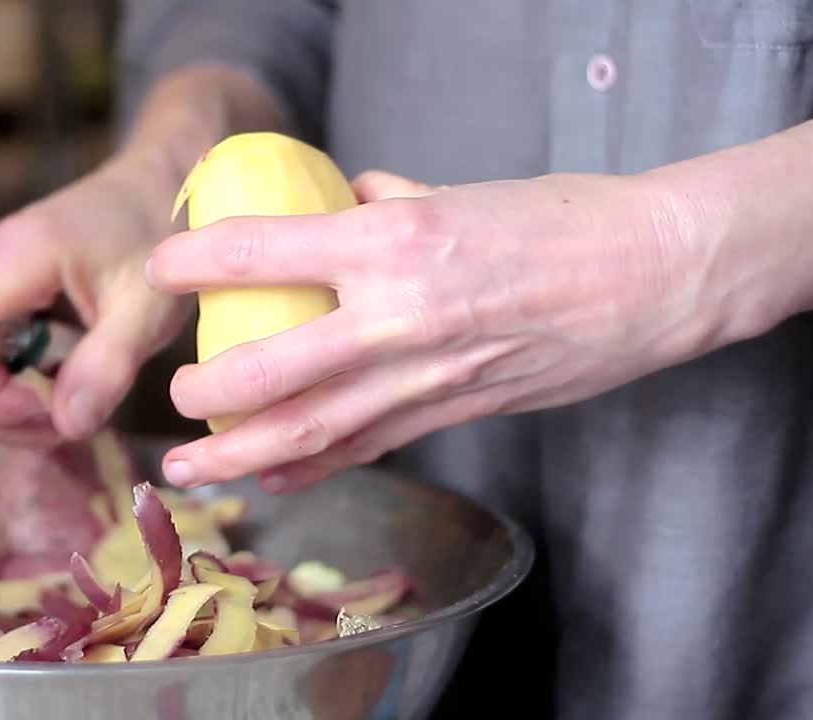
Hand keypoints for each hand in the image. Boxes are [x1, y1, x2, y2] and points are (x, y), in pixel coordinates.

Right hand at [0, 155, 191, 445]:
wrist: (157, 190)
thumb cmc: (157, 237)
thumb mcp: (149, 307)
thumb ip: (108, 365)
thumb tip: (69, 423)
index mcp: (11, 260)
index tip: (55, 408)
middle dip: (6, 413)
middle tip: (78, 416)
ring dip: (16, 407)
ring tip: (81, 398)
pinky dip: (22, 388)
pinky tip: (72, 379)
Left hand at [147, 169, 707, 491]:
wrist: (652, 274)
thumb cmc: (560, 219)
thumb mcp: (459, 193)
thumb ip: (391, 201)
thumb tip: (346, 196)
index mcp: (393, 237)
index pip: (264, 251)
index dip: (195, 263)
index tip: (160, 270)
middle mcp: (398, 312)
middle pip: (270, 368)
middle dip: (208, 390)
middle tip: (174, 395)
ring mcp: (426, 372)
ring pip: (312, 430)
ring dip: (241, 454)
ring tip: (192, 465)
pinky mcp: (455, 410)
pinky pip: (369, 447)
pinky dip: (314, 467)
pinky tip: (274, 477)